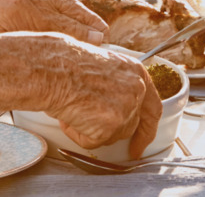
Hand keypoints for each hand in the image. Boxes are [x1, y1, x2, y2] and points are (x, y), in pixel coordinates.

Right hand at [0, 33, 161, 159]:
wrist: (52, 68)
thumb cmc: (67, 63)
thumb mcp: (102, 67)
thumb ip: (117, 86)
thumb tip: (113, 104)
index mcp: (136, 73)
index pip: (152, 107)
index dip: (148, 126)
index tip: (143, 140)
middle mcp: (136, 91)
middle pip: (132, 125)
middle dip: (115, 132)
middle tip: (102, 137)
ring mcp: (125, 109)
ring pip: (112, 135)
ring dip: (91, 129)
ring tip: (73, 109)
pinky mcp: (110, 126)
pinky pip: (93, 142)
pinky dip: (77, 134)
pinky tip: (69, 116)